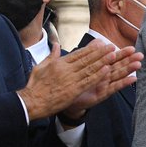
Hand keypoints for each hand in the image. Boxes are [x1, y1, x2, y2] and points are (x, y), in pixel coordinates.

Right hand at [18, 41, 136, 120]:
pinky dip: (98, 75)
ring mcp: (70, 80)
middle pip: (86, 59)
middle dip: (100, 52)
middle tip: (112, 46)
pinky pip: (88, 81)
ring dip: (103, 61)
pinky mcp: (73, 90)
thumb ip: (51, 55)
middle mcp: (66, 69)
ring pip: (89, 68)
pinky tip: (107, 70)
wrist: (31, 102)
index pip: (78, 54)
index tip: (101, 44)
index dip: (91, 49)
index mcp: (59, 63)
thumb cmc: (35, 85)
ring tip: (113, 55)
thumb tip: (55, 44)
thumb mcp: (40, 66)